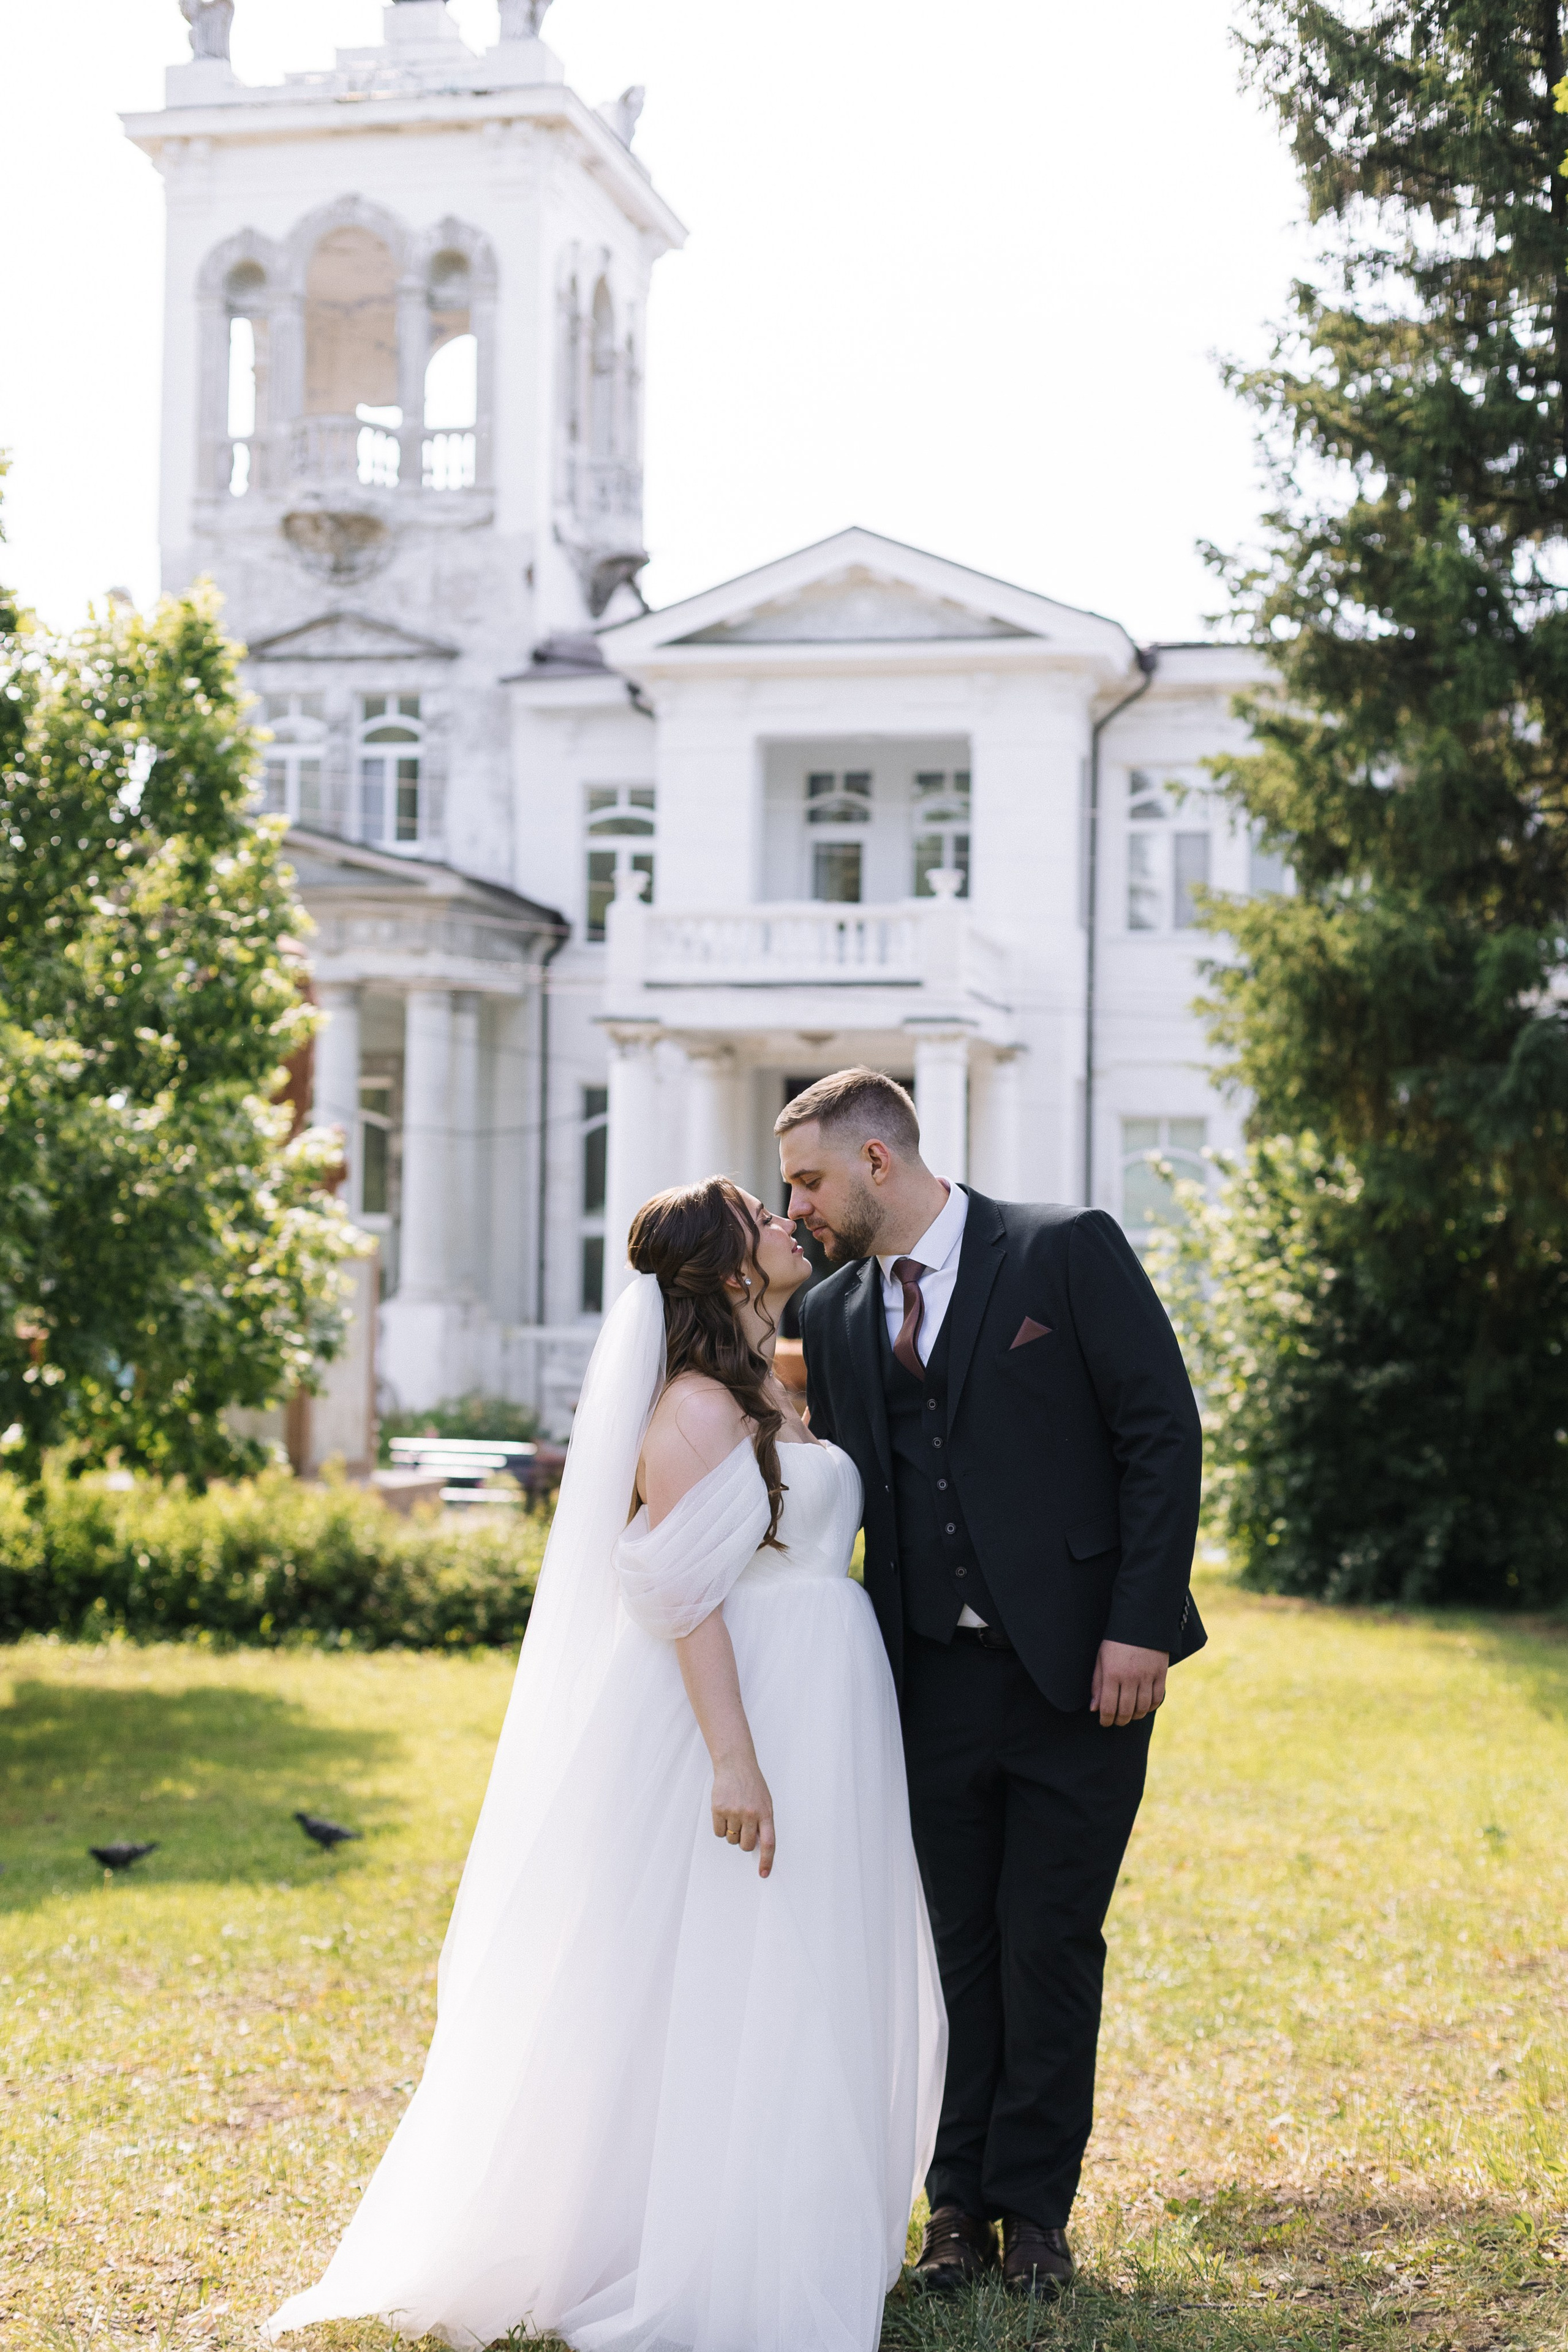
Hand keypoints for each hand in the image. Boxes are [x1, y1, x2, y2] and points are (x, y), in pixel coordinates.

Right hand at [710, 1750, 775, 1877]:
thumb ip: (763, 1822)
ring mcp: (734, 1812)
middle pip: (746, 1845)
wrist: (735, 1764)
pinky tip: (724, 1813)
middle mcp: (750, 1814)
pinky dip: (720, 1827)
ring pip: (731, 1840)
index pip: (768, 1843)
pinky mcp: (719, 1810)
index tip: (764, 1873)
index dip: (766, 1860)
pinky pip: (719, 1832)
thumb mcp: (765, 1802)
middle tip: (743, 1827)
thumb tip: (758, 1845)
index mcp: (765, 1813)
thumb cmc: (751, 1784)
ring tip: (734, 1814)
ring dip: (732, 1833)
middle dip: (744, 1841)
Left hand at [1090, 1640, 1167, 1726]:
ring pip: (1142, 1708)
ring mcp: (1147, 1676)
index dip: (1106, 1720)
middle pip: (1126, 1711)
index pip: (1108, 1707)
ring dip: (1135, 1716)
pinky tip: (1144, 1707)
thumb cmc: (1116, 1641)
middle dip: (1120, 1720)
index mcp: (1112, 1673)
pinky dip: (1151, 1707)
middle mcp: (1130, 1677)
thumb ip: (1097, 1684)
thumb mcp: (1101, 1659)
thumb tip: (1094, 1709)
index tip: (1104, 1722)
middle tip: (1117, 1721)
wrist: (1140, 1620)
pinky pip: (1157, 1698)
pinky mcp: (1161, 1674)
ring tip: (1130, 1716)